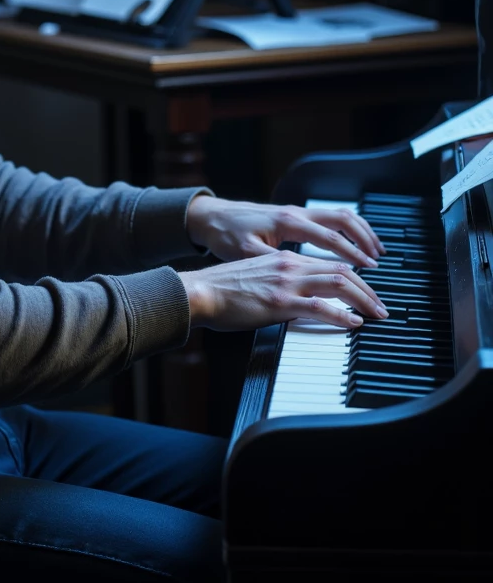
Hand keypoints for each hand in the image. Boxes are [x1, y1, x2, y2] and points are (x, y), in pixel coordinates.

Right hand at [178, 251, 388, 331]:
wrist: (199, 291)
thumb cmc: (221, 289)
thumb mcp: (256, 276)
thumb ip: (280, 282)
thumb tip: (298, 298)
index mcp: (284, 259)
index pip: (329, 263)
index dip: (354, 276)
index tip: (366, 291)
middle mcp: (289, 266)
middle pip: (340, 270)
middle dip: (367, 288)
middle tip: (381, 305)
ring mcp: (285, 283)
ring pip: (337, 283)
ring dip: (363, 299)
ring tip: (376, 313)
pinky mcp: (279, 302)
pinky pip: (319, 307)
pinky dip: (341, 314)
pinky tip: (353, 322)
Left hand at [185, 195, 383, 268]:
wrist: (210, 218)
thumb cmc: (225, 236)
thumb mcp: (245, 254)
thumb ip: (275, 266)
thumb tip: (300, 283)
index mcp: (288, 223)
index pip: (331, 239)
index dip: (353, 255)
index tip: (370, 269)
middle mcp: (296, 214)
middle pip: (342, 221)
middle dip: (365, 240)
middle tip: (379, 261)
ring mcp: (296, 213)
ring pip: (338, 216)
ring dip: (359, 232)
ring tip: (375, 251)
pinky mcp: (293, 217)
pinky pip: (328, 218)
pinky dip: (345, 229)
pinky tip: (351, 243)